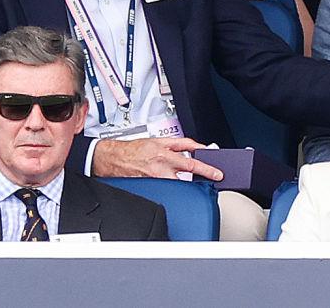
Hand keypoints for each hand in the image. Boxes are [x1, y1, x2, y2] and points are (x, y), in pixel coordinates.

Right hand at [92, 137, 223, 180]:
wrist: (112, 158)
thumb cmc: (134, 149)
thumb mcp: (159, 140)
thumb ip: (180, 143)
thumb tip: (196, 147)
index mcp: (164, 154)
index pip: (190, 161)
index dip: (206, 168)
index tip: (216, 173)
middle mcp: (161, 168)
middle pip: (187, 174)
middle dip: (201, 176)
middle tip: (214, 177)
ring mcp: (155, 179)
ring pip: (177, 184)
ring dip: (186, 183)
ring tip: (192, 181)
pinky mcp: (149, 186)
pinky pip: (165, 188)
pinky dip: (172, 187)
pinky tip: (174, 184)